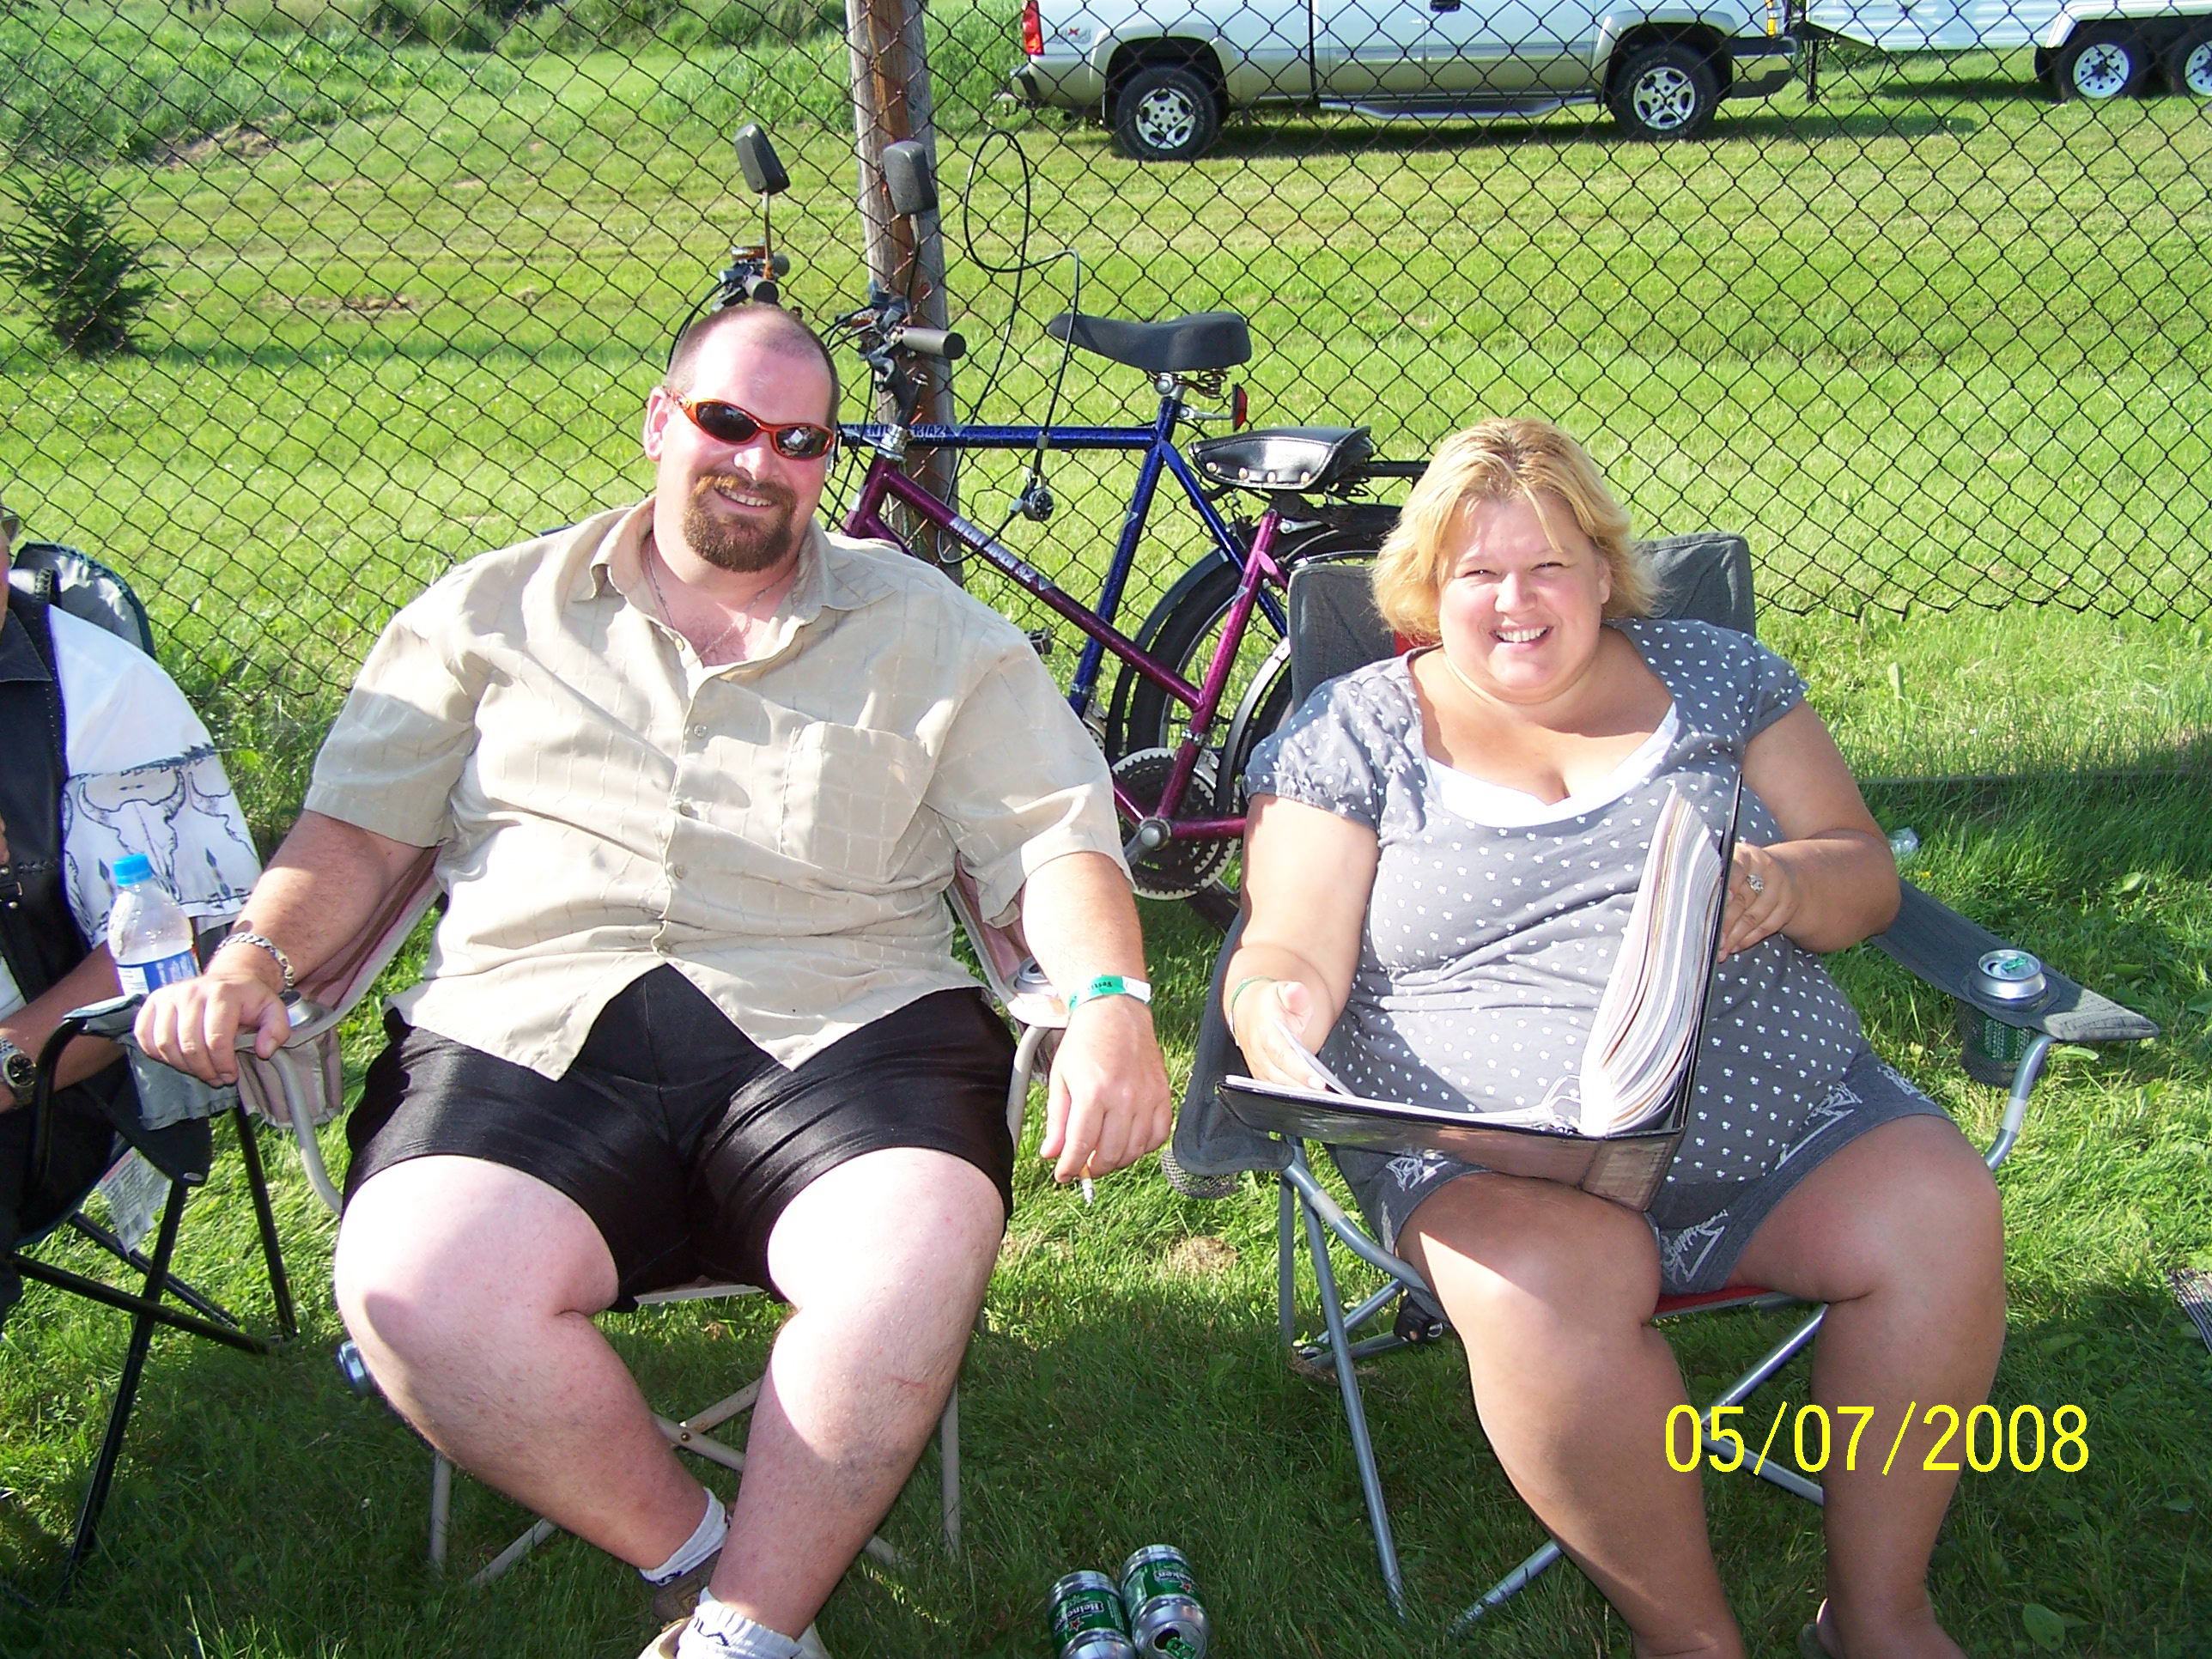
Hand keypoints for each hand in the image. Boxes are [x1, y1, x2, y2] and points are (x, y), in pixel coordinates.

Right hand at [133, 948, 291, 1084]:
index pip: (216, 1039)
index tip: (231, 1075)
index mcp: (222, 993)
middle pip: (189, 1045)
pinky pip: (145, 1036)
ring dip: (183, 1066)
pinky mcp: (152, 1002)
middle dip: (204, 1070)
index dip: (222, 1065)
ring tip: (200, 1071)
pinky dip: (158, 1054)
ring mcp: (168, 996)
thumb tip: (264, 1051)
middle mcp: (191, 992)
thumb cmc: (249, 1000)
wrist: (230, 979)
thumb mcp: (274, 1010)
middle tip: (217, 1078)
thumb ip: (277, 1030)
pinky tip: (178, 1059)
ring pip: (165, 1044)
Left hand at [1037, 995, 1171, 1184]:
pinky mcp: (1163, 1095)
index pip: (1081, 1146)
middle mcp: (1123, 1098)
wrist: (1116, 1011)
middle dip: (1093, 1168)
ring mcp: (1147, 1098)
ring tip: (1103, 1154)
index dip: (1070, 1168)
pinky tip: (1129, 1142)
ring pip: (1135, 1151)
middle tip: (1083, 1166)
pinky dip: (1143, 1147)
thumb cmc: (1085, 1041)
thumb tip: (1051, 1153)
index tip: (1064, 1175)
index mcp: (1092, 1093)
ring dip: (1117, 1161)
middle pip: (1110, 1155)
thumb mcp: (1061, 1078)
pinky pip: (1158, 1136)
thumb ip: (1057, 1119)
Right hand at [1230, 977, 1333, 1089]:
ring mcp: (1258, 1066)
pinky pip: (1274, 1089)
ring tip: (1321, 1099)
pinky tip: (1310, 1098)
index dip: (1299, 1071)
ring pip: (1276, 1087)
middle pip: (1279, 1077)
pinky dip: (1290, 1096)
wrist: (1250, 1009)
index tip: (1318, 1082)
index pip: (1282, 1055)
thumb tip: (1295, 991)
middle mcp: (1258, 1053)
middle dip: (1301, 1088)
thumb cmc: (1272, 1004)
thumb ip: (1294, 994)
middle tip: (1325, 1095)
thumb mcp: (1284, 991)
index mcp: (1265, 1033)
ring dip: (1297, 1095)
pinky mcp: (1261, 1075)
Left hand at [1721, 840, 1797, 957]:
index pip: (1736, 869)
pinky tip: (1735, 946)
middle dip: (1725, 922)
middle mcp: (1766, 869)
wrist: (1775, 873)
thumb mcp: (1728, 866)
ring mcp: (1780, 888)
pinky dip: (1749, 939)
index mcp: (1746, 854)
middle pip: (1743, 899)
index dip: (1728, 886)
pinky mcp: (1787, 906)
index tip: (1718, 901)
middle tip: (1711, 938)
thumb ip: (1714, 878)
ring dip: (1735, 937)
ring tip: (1720, 949)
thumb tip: (1692, 899)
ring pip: (1755, 917)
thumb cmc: (1739, 871)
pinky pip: (1767, 927)